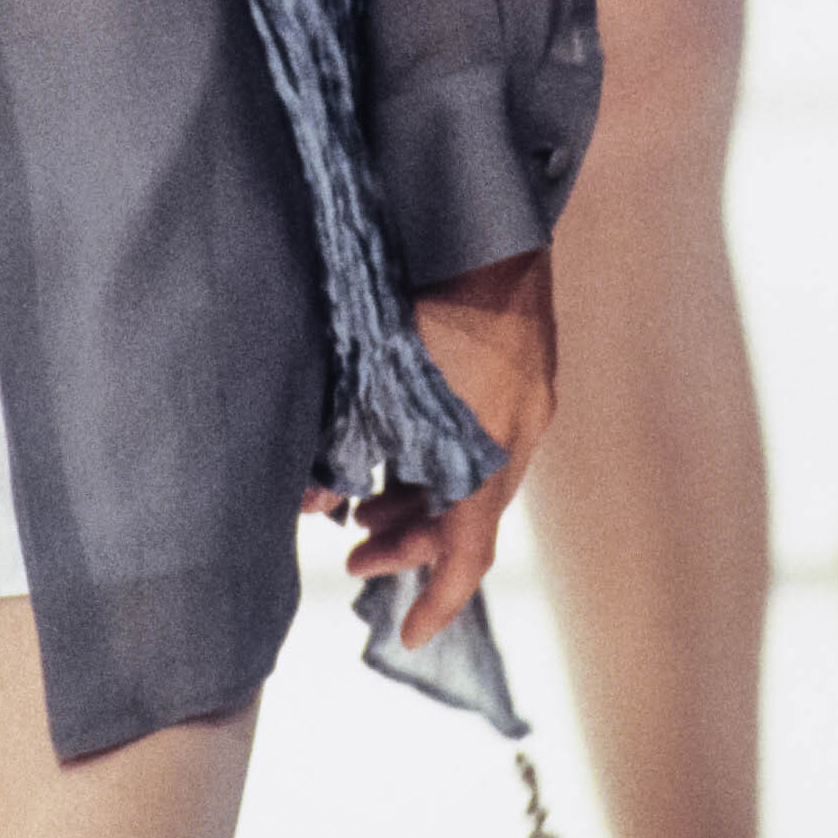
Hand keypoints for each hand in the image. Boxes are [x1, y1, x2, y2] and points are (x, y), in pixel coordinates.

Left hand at [344, 247, 557, 651]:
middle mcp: (518, 426)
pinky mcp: (526, 358)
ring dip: (424, 495)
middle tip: (352, 552)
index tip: (407, 635)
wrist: (473, 202)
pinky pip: (487, 431)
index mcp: (485, 444)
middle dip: (411, 541)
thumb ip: (340, 443)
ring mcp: (529, 391)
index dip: (436, 598)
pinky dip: (445, 450)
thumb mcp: (368, 373)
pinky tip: (399, 439)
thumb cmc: (412, 285)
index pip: (469, 551)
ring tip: (363, 501)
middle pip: (471, 513)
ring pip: (478, 471)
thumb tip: (308, 501)